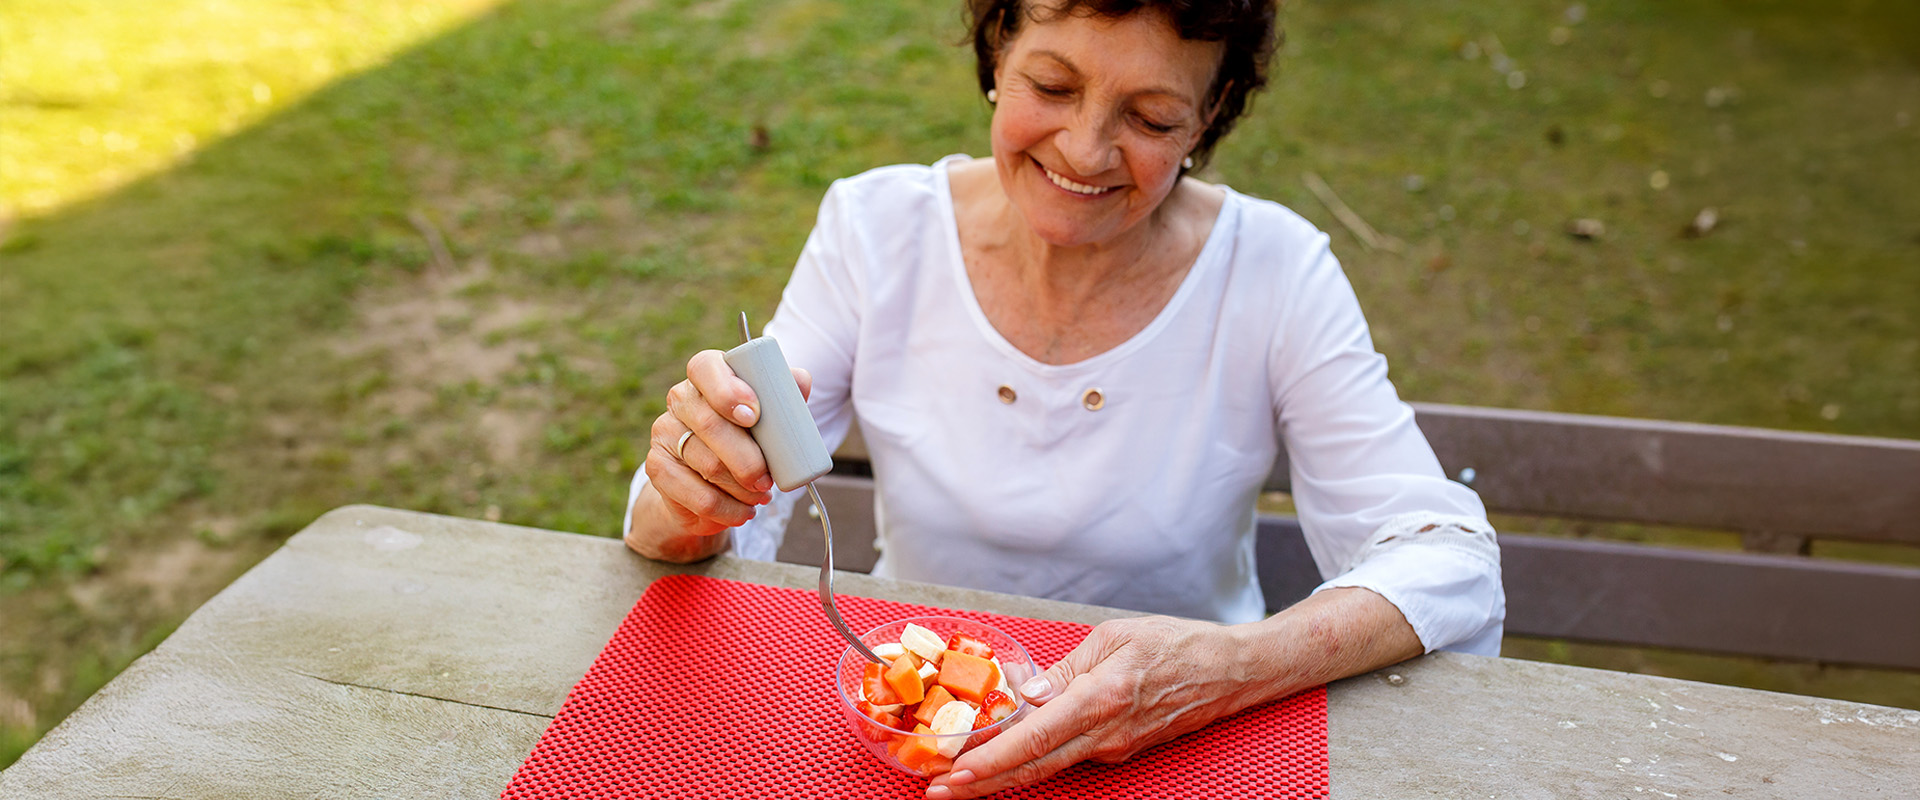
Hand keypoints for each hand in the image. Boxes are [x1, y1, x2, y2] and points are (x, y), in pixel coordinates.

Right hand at [636, 349, 810, 545]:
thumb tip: (801, 380)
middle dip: (747, 457)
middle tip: (768, 478)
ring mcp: (664, 432)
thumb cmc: (747, 439)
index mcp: (706, 375)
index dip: (728, 391)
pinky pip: (699, 496)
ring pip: (709, 465)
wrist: (711, 483)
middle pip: (711, 424)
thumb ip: (784, 397)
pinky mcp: (657, 468)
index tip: (754, 416)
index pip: (705, 368)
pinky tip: (744, 511)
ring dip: (743, 488)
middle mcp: (680, 398)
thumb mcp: (770, 416)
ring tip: (760, 494)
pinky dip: (729, 509)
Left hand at [927, 616, 1256, 798]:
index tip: (954, 773)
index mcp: (1101, 698)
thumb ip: (1065, 668)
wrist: (1231, 671)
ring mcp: (1114, 748)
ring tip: (956, 778)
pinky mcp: (1120, 751)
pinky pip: (1067, 757)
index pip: (1035, 738)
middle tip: (936, 791)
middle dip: (982, 783)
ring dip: (1001, 775)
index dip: (991, 761)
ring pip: (1048, 767)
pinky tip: (1002, 757)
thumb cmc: (1176, 643)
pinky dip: (1031, 761)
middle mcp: (1106, 734)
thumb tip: (1024, 693)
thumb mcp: (1114, 636)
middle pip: (1034, 768)